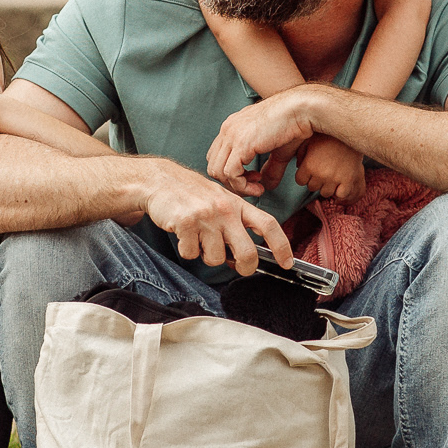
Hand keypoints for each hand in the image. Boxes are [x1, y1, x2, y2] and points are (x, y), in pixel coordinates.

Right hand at [140, 159, 292, 274]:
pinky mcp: (186, 223)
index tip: (287, 262)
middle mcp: (225, 210)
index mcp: (238, 205)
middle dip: (245, 268)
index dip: (282, 246)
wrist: (160, 180)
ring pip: (216, 258)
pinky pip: (191, 254)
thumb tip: (249, 254)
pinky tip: (184, 234)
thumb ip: (237, 222)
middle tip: (237, 267)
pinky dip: (187, 250)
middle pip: (248, 253)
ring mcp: (206, 217)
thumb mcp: (222, 200)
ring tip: (199, 239)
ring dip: (207, 256)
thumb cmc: (192, 194)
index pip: (268, 225)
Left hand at [207, 87, 320, 196]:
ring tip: (257, 188)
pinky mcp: (241, 144)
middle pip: (213, 166)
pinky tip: (258, 186)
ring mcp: (232, 136)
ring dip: (237, 187)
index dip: (231, 173)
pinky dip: (242, 186)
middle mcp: (227, 130)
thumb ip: (270, 167)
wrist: (302, 110)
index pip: (217, 156)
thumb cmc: (294, 124)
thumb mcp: (278, 151)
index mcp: (232, 126)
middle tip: (253, 185)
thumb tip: (267, 185)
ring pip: (217, 172)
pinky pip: (230, 174)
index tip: (253, 178)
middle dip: (232, 182)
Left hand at [295, 134, 365, 202]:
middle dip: (315, 180)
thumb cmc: (327, 135)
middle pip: (312, 187)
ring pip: (325, 193)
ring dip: (327, 186)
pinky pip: (341, 195)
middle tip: (322, 169)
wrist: (350, 132)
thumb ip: (300, 154)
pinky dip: (340, 191)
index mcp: (309, 165)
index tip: (310, 169)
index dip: (304, 175)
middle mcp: (321, 174)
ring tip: (331, 175)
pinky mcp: (348, 180)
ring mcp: (335, 178)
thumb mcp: (309, 141)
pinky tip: (341, 182)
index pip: (300, 181)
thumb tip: (298, 166)